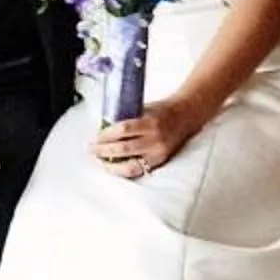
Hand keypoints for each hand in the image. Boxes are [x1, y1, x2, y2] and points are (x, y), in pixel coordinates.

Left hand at [91, 100, 205, 179]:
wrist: (187, 116)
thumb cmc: (163, 110)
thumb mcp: (145, 108)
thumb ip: (128, 117)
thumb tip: (104, 126)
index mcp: (150, 122)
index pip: (123, 130)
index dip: (106, 135)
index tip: (96, 136)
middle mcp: (155, 139)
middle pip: (123, 148)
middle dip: (104, 150)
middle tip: (92, 149)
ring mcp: (158, 153)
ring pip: (130, 165)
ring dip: (111, 164)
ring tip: (100, 160)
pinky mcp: (160, 161)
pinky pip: (139, 170)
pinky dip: (124, 170)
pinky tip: (114, 167)